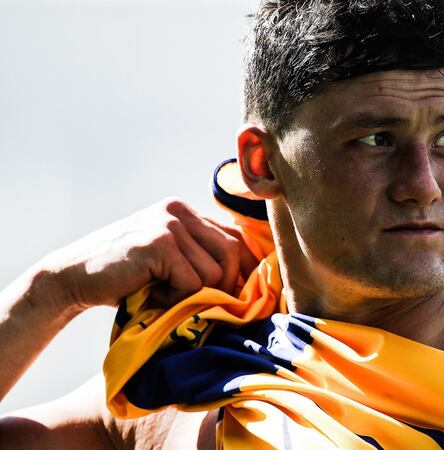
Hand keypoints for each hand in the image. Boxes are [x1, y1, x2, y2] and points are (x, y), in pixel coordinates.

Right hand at [38, 197, 259, 311]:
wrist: (72, 277)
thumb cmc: (125, 276)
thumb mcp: (166, 257)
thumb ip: (197, 255)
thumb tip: (247, 278)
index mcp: (182, 211)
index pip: (234, 235)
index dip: (246, 266)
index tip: (245, 291)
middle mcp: (178, 212)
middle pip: (231, 251)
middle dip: (226, 284)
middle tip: (203, 302)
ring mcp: (168, 225)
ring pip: (213, 272)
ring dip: (193, 295)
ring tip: (164, 294)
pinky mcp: (159, 244)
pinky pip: (192, 283)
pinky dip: (176, 299)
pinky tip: (153, 295)